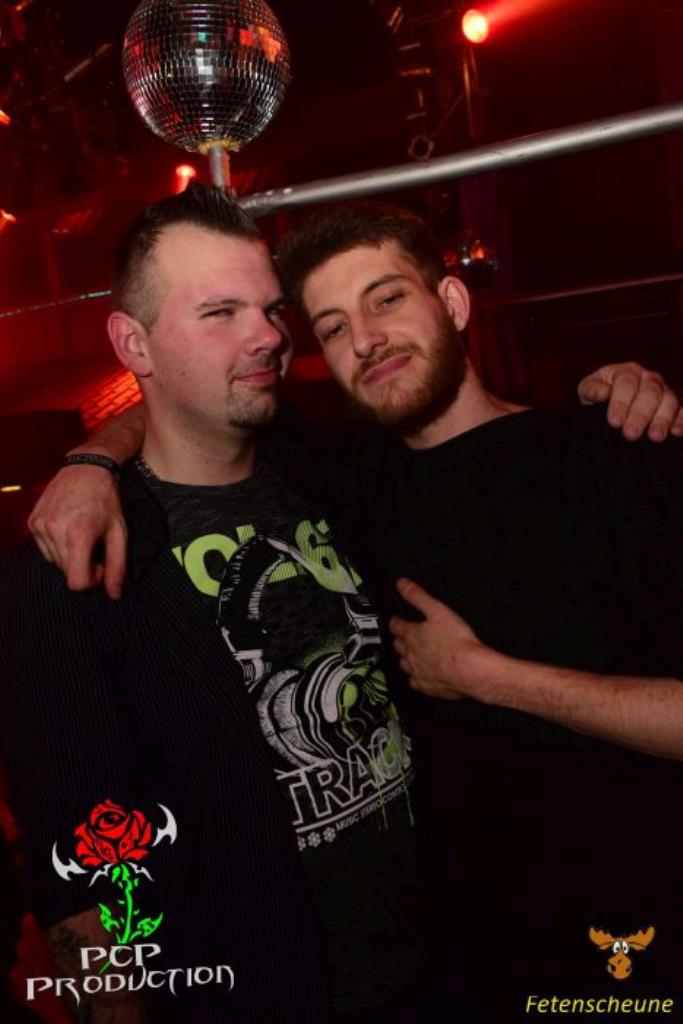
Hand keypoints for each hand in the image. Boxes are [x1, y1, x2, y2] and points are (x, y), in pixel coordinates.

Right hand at [28, 465, 126, 598]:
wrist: (87, 468)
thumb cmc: (107, 500)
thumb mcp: (119, 533)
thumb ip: (117, 566)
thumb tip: (114, 595)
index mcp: (78, 536)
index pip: (76, 582)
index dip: (92, 581)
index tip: (100, 565)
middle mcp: (54, 531)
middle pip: (66, 573)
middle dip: (82, 566)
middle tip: (94, 547)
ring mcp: (40, 526)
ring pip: (54, 562)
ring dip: (69, 556)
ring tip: (82, 535)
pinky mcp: (32, 521)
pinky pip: (44, 548)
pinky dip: (57, 545)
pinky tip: (69, 528)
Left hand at [389, 577, 489, 699]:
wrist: (470, 670)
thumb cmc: (457, 641)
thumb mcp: (437, 610)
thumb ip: (418, 596)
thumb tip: (402, 584)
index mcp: (412, 634)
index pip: (396, 625)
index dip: (396, 620)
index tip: (397, 619)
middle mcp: (410, 654)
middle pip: (398, 645)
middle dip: (399, 639)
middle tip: (402, 635)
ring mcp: (417, 671)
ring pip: (404, 664)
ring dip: (405, 658)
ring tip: (409, 654)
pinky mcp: (427, 686)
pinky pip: (414, 682)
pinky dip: (415, 677)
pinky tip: (420, 676)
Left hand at [578, 361, 682, 441]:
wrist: (608, 405)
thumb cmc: (597, 397)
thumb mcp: (587, 391)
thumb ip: (592, 390)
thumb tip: (604, 392)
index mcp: (627, 372)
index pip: (627, 383)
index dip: (621, 402)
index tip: (614, 422)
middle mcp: (649, 379)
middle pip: (650, 392)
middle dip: (641, 414)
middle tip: (630, 434)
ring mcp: (665, 392)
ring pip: (669, 400)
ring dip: (662, 419)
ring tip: (654, 438)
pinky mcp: (675, 407)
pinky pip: (682, 411)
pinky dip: (681, 420)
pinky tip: (676, 433)